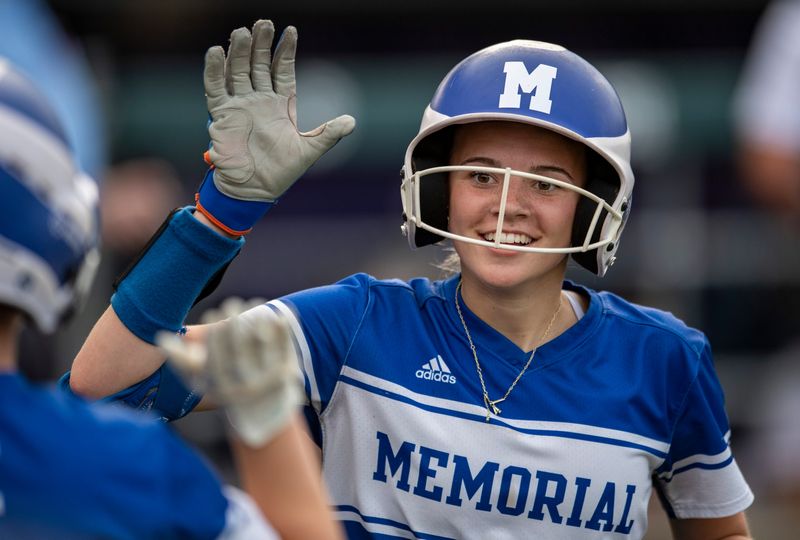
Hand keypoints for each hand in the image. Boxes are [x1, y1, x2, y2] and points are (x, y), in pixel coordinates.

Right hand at [156, 298, 301, 446]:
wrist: (266, 415)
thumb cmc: (228, 389)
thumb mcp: (204, 383)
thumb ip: (182, 362)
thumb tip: (162, 338)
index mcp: (224, 389)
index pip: (216, 357)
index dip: (214, 334)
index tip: (213, 315)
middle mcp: (247, 387)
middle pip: (239, 349)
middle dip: (234, 322)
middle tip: (232, 303)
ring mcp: (270, 380)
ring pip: (263, 345)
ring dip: (258, 319)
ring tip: (252, 301)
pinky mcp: (289, 373)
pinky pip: (285, 346)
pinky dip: (282, 328)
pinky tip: (278, 313)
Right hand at [205, 20, 355, 201]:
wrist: (255, 190)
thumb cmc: (281, 171)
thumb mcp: (309, 150)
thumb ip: (329, 134)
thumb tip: (352, 121)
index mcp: (280, 104)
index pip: (282, 70)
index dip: (285, 51)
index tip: (291, 31)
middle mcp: (259, 99)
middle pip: (258, 64)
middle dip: (261, 44)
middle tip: (264, 23)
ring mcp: (239, 105)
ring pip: (238, 71)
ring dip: (240, 52)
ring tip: (243, 32)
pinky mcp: (222, 115)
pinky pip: (216, 88)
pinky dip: (215, 71)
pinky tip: (216, 52)